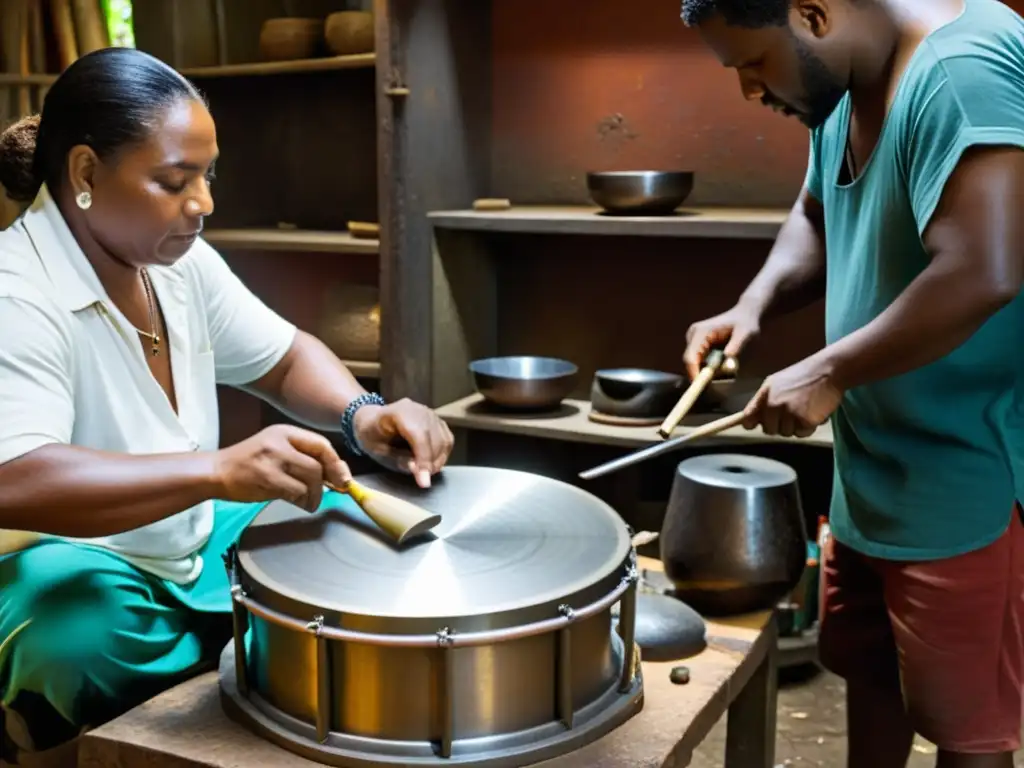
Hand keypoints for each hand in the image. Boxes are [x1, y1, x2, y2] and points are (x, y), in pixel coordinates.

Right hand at [214, 424, 351, 510]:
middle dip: (328, 483)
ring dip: (314, 495)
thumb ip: (302, 457)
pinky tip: (297, 502)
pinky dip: (301, 501)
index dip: (336, 463)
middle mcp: (280, 442)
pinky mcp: (266, 478)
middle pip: (318, 464)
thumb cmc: (250, 463)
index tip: (343, 478)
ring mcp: (272, 459)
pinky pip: (295, 492)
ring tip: (309, 501)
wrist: (216, 471)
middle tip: (329, 493)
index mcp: (285, 432)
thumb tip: (336, 474)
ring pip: (309, 479)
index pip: (321, 444)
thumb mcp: (276, 450)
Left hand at [352, 398, 454, 487]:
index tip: (424, 481)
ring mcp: (430, 413)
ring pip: (444, 439)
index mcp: (399, 412)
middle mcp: (419, 410)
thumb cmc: (372, 434)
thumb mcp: (377, 449)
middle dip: (431, 463)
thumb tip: (417, 469)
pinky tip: (433, 464)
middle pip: (435, 438)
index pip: (419, 435)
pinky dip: (443, 454)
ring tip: (426, 473)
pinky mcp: (437, 420)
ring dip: (439, 460)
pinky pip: (447, 439)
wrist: (372, 419)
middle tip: (423, 480)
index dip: (424, 459)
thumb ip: (397, 459)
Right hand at [683, 304, 760, 379]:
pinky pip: (699, 361)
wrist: (745, 315)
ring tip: (724, 373)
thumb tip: (727, 362)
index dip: (694, 373)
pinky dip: (709, 367)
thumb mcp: (746, 333)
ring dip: (706, 371)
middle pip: (690, 362)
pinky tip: (722, 366)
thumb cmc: (746, 323)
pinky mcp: (698, 344)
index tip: (703, 387)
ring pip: (694, 363)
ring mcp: (694, 340)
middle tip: (718, 384)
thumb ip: (737, 346)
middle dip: (701, 374)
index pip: (690, 357)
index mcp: (701, 332)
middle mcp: (693, 336)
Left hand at [741, 355, 842, 436]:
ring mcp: (788, 412)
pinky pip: (802, 434)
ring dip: (796, 426)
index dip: (751, 424)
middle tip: (794, 412)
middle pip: (769, 430)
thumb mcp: (778, 382)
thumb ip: (766, 399)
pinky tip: (815, 413)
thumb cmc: (806, 375)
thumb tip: (754, 418)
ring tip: (806, 409)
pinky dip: (809, 428)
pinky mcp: (804, 420)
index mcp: (765, 393)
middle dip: (780, 425)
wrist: (829, 370)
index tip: (754, 425)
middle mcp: (773, 404)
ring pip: (786, 433)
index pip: (747, 417)